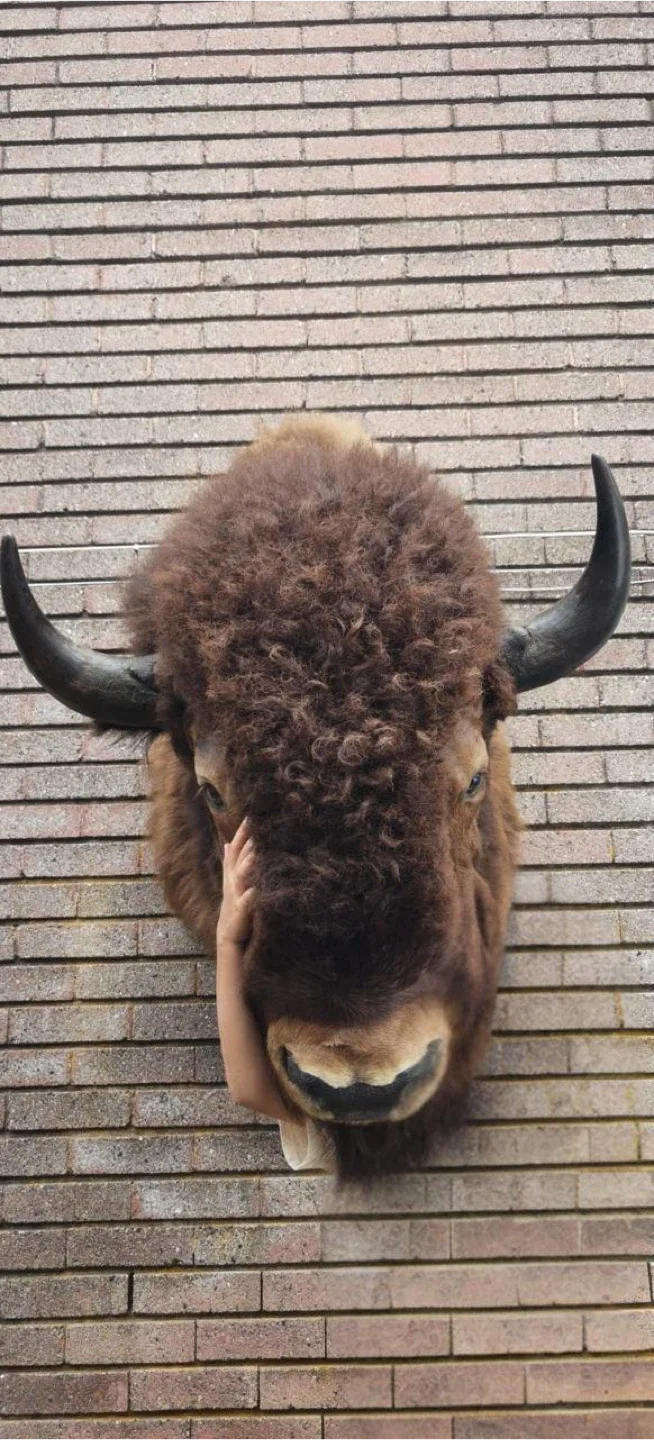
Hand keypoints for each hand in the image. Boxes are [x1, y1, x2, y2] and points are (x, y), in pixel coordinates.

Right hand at [217, 816, 255, 947]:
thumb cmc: (233, 905)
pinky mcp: (241, 910)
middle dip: (246, 843)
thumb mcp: (231, 881)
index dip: (241, 834)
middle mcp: (233, 881)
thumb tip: (228, 843)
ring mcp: (236, 895)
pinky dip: (250, 896)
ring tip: (255, 855)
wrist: (228, 933)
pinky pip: (246, 902)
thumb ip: (231, 861)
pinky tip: (256, 891)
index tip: (249, 817)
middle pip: (238, 858)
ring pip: (241, 877)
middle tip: (255, 827)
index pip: (236, 849)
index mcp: (232, 873)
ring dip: (247, 865)